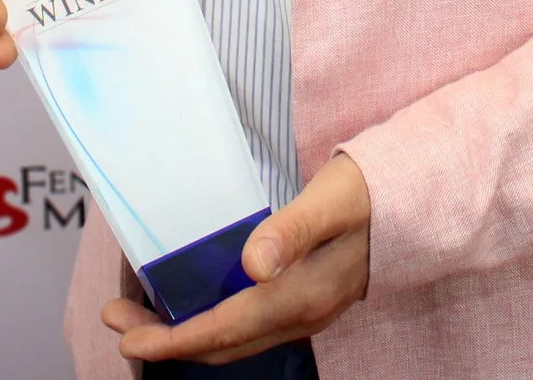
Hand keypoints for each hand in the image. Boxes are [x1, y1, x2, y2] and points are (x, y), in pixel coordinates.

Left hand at [102, 153, 371, 364]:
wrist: (415, 196)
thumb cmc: (371, 189)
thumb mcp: (332, 199)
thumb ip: (293, 229)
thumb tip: (253, 264)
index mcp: (303, 295)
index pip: (225, 329)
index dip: (173, 340)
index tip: (128, 337)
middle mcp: (302, 314)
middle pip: (222, 344)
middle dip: (165, 340)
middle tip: (117, 319)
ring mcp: (306, 312)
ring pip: (234, 338)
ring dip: (186, 334)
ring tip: (142, 314)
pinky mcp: (306, 300)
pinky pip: (249, 326)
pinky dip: (213, 323)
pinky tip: (197, 301)